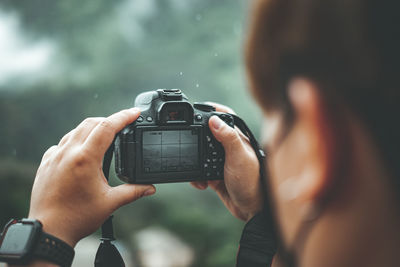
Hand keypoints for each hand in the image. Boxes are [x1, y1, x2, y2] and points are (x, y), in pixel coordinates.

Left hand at [28, 108, 155, 246]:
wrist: (49, 231)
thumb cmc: (77, 218)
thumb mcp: (110, 203)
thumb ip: (133, 191)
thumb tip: (150, 188)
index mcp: (85, 159)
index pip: (107, 127)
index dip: (123, 117)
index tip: (135, 112)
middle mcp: (68, 152)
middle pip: (91, 123)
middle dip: (109, 120)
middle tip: (124, 125)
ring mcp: (54, 156)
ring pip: (76, 131)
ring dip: (93, 128)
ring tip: (106, 137)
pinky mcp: (46, 163)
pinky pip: (63, 143)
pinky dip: (76, 140)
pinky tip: (83, 151)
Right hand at [191, 103, 261, 220]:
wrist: (252, 209)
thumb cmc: (252, 182)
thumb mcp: (239, 157)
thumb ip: (228, 138)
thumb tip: (214, 120)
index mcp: (237, 139)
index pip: (224, 118)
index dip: (212, 110)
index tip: (197, 108)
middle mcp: (230, 148)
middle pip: (209, 133)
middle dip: (196, 136)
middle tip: (185, 137)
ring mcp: (222, 162)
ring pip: (202, 153)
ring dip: (195, 160)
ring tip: (194, 168)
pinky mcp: (216, 175)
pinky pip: (201, 171)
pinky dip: (196, 176)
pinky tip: (200, 183)